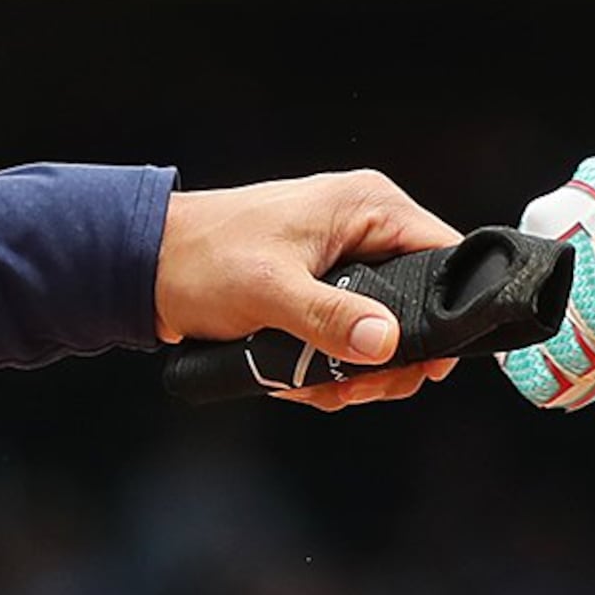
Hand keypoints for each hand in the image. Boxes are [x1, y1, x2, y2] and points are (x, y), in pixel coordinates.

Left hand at [155, 170, 465, 408]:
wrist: (146, 266)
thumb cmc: (203, 259)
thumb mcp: (270, 291)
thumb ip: (330, 318)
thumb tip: (386, 343)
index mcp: (368, 208)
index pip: (447, 255)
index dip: (448, 314)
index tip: (427, 364)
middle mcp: (367, 230)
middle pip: (420, 307)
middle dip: (386, 360)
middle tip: (353, 386)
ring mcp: (348, 261)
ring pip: (385, 333)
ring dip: (354, 371)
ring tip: (314, 386)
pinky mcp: (325, 290)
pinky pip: (352, 338)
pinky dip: (330, 367)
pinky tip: (298, 378)